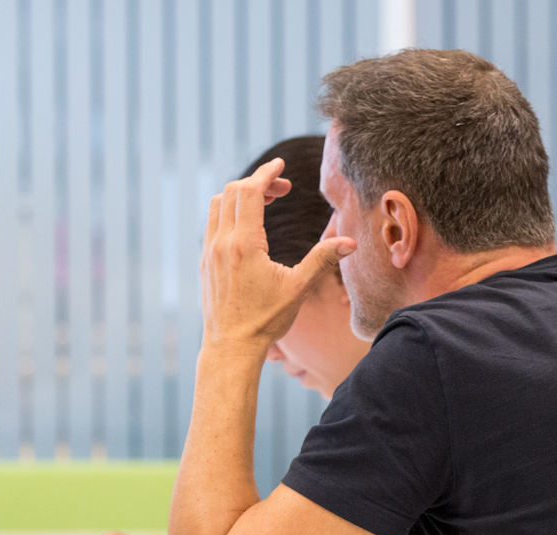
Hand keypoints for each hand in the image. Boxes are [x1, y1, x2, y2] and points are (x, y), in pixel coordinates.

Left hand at [198, 158, 355, 358]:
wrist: (231, 347)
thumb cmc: (265, 320)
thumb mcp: (298, 289)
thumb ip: (322, 260)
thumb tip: (350, 242)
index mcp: (244, 245)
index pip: (250, 191)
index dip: (266, 173)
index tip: (281, 164)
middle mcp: (222, 243)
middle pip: (233, 192)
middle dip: (258, 182)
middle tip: (282, 188)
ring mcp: (209, 252)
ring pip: (218, 205)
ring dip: (240, 195)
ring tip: (265, 201)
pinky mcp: (205, 262)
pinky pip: (212, 223)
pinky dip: (229, 211)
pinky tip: (247, 225)